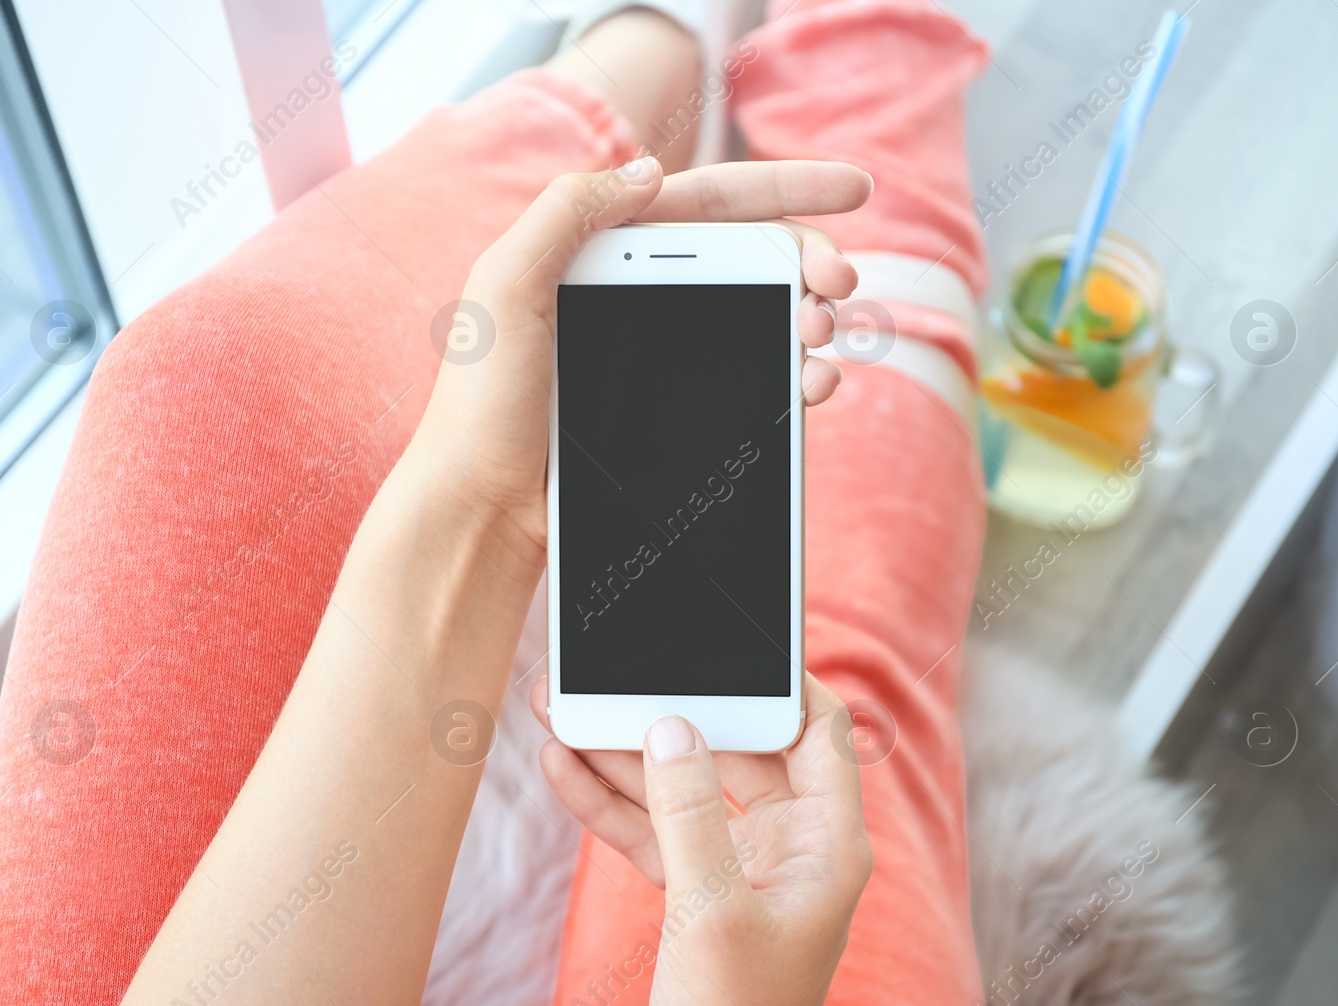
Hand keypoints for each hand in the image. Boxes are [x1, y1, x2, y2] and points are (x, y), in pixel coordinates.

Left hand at [406, 156, 871, 557]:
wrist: (484, 505)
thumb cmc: (482, 403)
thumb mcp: (504, 285)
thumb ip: (568, 212)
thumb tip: (650, 170)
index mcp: (603, 251)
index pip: (710, 202)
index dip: (788, 188)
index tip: (854, 189)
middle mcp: (642, 294)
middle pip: (756, 259)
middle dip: (814, 262)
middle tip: (841, 284)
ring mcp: (667, 354)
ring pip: (767, 319)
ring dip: (812, 318)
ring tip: (823, 334)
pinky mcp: (682, 410)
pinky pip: (758, 380)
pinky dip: (798, 375)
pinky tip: (813, 382)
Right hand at [530, 675, 871, 1005]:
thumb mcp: (711, 910)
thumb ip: (689, 810)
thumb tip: (673, 721)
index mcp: (826, 844)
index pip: (815, 730)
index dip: (777, 679)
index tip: (725, 637)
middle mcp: (790, 846)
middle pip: (734, 749)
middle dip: (671, 710)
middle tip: (618, 669)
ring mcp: (741, 868)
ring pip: (682, 785)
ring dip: (624, 751)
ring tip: (565, 704)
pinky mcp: (696, 893)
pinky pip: (652, 830)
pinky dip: (609, 802)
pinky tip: (562, 765)